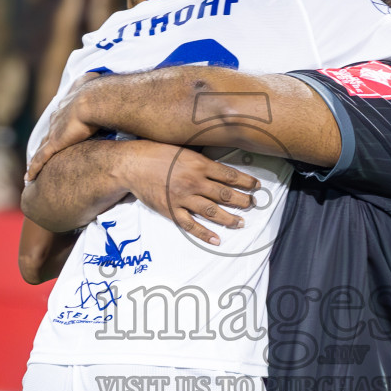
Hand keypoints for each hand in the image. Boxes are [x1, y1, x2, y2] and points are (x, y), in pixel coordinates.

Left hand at [26, 73, 106, 180]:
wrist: (95, 100)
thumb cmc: (101, 95)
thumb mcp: (99, 89)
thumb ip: (99, 90)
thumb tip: (108, 86)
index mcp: (68, 107)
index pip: (60, 120)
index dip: (58, 127)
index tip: (57, 133)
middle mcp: (58, 119)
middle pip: (49, 133)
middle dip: (46, 142)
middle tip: (43, 151)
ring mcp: (55, 131)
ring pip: (42, 148)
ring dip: (36, 158)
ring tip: (32, 169)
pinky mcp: (54, 143)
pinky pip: (41, 158)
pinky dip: (34, 168)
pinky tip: (29, 178)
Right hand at [123, 141, 259, 245]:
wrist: (133, 164)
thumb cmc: (158, 153)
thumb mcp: (185, 150)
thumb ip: (202, 160)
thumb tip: (221, 167)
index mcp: (199, 164)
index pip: (230, 175)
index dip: (246, 182)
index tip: (256, 187)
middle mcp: (194, 182)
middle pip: (225, 194)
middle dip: (242, 201)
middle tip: (252, 205)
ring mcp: (182, 198)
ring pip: (212, 211)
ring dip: (229, 218)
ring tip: (240, 223)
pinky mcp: (171, 210)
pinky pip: (190, 225)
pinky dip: (204, 234)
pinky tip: (216, 240)